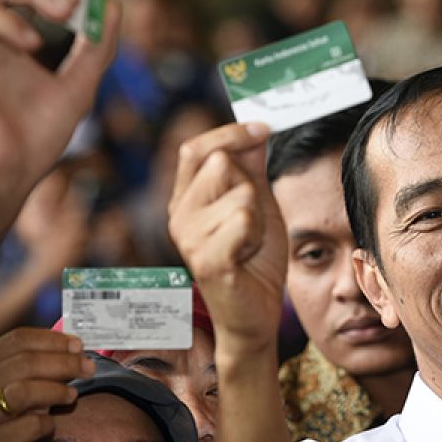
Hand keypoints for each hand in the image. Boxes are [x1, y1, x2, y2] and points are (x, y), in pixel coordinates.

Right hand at [0, 328, 94, 441]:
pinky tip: (49, 425)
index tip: (78, 345)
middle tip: (88, 368)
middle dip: (65, 362)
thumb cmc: (5, 419)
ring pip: (24, 391)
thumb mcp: (14, 385)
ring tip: (71, 395)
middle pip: (26, 362)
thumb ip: (38, 366)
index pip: (18, 339)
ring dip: (56, 390)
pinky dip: (46, 423)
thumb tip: (76, 349)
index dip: (53, 340)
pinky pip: (30, 426)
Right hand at [167, 122, 285, 355]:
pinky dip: (257, 234)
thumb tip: (256, 127)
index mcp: (185, 199)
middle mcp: (179, 216)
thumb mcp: (257, 205)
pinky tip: (248, 255)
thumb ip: (251, 168)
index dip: (230, 133)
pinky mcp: (206, 259)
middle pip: (221, 164)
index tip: (263, 127)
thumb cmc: (255, 261)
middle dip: (251, 186)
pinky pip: (243, 218)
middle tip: (252, 223)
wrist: (255, 314)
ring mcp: (189, 238)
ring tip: (250, 242)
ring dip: (259, 216)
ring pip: (241, 193)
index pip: (196, 148)